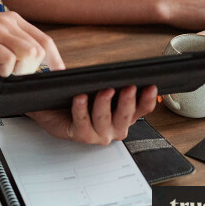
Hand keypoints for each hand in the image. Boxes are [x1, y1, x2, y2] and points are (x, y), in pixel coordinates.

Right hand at [0, 11, 63, 75]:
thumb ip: (14, 45)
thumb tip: (37, 64)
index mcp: (12, 19)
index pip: (45, 40)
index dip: (54, 60)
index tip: (57, 73)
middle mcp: (6, 20)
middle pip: (38, 50)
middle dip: (30, 70)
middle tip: (12, 73)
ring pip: (27, 55)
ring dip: (17, 71)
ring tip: (1, 69)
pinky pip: (7, 60)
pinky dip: (3, 71)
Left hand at [27, 85, 157, 144]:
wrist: (53, 109)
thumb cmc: (80, 98)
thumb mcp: (99, 88)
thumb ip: (113, 82)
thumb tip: (123, 70)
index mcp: (124, 116)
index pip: (142, 109)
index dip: (148, 99)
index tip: (151, 86)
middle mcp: (115, 128)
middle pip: (125, 116)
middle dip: (127, 101)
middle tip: (128, 87)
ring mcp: (99, 134)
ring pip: (104, 119)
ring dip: (105, 104)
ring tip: (105, 90)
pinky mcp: (81, 136)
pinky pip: (82, 121)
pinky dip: (81, 108)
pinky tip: (80, 97)